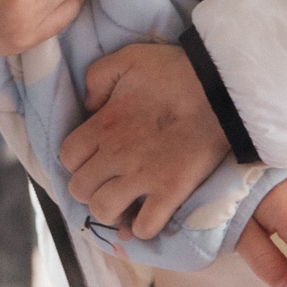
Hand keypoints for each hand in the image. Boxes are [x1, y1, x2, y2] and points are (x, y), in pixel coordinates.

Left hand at [56, 43, 228, 240]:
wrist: (219, 90)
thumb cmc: (173, 71)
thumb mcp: (127, 59)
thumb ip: (97, 77)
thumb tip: (88, 104)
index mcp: (103, 125)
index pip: (67, 157)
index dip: (76, 160)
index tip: (92, 157)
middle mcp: (116, 155)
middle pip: (79, 189)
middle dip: (88, 188)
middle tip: (107, 180)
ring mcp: (143, 177)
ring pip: (104, 211)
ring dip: (110, 210)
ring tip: (123, 202)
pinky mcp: (171, 192)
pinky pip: (145, 227)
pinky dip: (142, 227)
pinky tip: (146, 216)